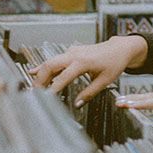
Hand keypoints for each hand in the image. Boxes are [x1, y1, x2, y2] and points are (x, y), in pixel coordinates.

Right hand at [30, 35, 147, 104]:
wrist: (120, 48)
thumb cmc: (114, 63)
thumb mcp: (105, 81)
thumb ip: (89, 93)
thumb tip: (77, 104)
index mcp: (83, 62)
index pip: (63, 77)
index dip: (54, 89)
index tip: (47, 99)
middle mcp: (75, 55)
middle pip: (50, 65)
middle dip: (40, 80)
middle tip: (33, 93)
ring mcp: (72, 52)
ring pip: (50, 61)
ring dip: (41, 74)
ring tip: (33, 88)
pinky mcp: (72, 52)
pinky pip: (55, 59)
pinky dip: (44, 66)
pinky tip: (33, 71)